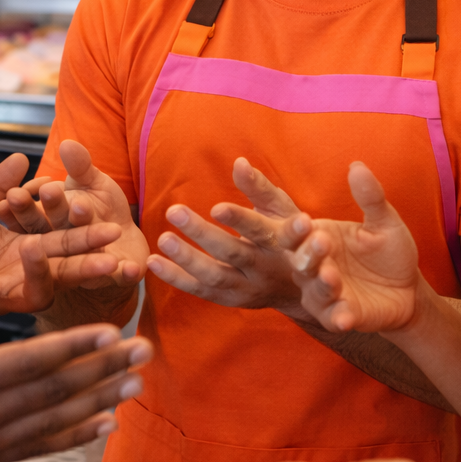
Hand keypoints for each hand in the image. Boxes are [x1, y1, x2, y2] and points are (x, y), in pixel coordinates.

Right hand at [0, 140, 147, 291]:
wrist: (125, 240)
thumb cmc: (100, 207)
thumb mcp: (91, 183)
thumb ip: (80, 167)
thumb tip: (67, 144)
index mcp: (48, 227)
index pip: (31, 215)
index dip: (25, 203)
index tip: (18, 188)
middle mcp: (61, 252)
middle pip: (50, 234)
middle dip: (49, 211)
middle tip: (50, 190)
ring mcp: (85, 270)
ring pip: (80, 261)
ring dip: (82, 242)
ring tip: (83, 214)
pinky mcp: (113, 281)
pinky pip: (118, 279)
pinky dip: (123, 273)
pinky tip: (129, 268)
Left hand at [0, 153, 125, 322]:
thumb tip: (21, 157)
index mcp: (30, 252)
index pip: (67, 244)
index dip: (89, 238)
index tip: (113, 228)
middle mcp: (22, 278)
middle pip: (64, 274)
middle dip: (85, 267)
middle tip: (107, 260)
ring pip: (31, 295)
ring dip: (36, 274)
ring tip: (32, 246)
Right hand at [0, 248, 153, 461]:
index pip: (26, 364)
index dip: (71, 349)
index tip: (108, 332)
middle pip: (52, 393)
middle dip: (101, 370)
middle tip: (143, 351)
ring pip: (52, 422)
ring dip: (97, 401)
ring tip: (135, 383)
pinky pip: (35, 448)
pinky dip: (72, 437)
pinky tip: (102, 425)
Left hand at [147, 158, 313, 320]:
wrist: (307, 286)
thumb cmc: (290, 236)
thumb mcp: (283, 210)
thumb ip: (259, 188)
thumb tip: (239, 162)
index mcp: (280, 242)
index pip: (260, 230)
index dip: (239, 220)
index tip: (216, 207)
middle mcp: (265, 268)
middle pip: (233, 253)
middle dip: (202, 234)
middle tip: (174, 211)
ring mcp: (248, 288)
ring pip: (215, 276)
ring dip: (186, 259)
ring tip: (163, 239)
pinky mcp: (232, 300)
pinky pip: (201, 290)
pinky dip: (176, 278)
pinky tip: (153, 262)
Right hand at [281, 162, 421, 333]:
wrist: (408, 288)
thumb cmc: (387, 251)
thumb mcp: (383, 222)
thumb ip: (370, 197)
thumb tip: (357, 166)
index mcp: (314, 239)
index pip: (293, 233)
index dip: (293, 228)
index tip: (303, 220)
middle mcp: (311, 268)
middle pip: (299, 261)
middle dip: (308, 253)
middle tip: (321, 242)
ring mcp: (323, 295)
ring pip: (315, 291)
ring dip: (322, 284)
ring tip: (331, 275)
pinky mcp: (339, 317)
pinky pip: (335, 318)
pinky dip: (339, 317)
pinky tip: (345, 317)